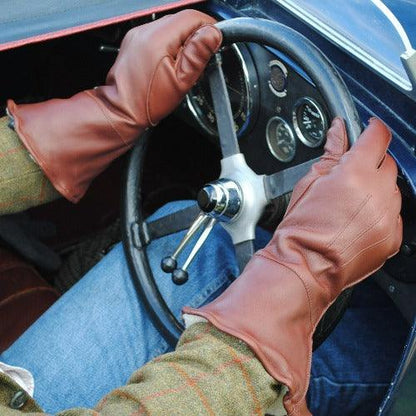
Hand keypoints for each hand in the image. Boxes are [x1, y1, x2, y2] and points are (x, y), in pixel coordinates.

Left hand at [7, 10, 221, 201]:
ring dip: (184, 43)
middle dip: (197, 37)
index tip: (215, 43)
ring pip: (172, 29)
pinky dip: (172, 49)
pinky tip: (172, 68)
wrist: (114, 117)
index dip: (209, 29)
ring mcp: (138, 40)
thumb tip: (212, 34)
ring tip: (188, 67)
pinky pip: (161, 39)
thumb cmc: (140, 107)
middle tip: (204, 59)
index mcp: (157, 38)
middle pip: (183, 20)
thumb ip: (196, 55)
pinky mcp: (135, 48)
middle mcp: (146, 33)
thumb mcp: (177, 84)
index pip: (194, 17)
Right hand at [184, 117, 401, 415]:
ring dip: (377, 189)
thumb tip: (338, 131)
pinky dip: (380, 213)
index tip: (368, 131)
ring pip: (393, 190)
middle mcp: (378, 193)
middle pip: (388, 163)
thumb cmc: (299, 231)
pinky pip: (394, 215)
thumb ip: (330, 153)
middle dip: (372, 163)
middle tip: (351, 175)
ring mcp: (388, 217)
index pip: (377, 137)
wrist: (303, 269)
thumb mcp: (308, 184)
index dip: (372, 129)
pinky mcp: (393, 237)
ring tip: (350, 204)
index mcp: (354, 174)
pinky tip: (357, 221)